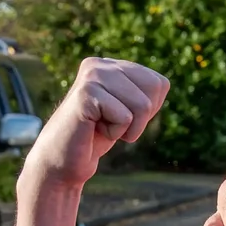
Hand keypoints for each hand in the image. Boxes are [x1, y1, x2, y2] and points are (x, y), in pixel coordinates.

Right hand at [26, 58, 168, 189]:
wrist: (62, 161)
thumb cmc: (96, 137)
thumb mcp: (127, 110)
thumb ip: (144, 93)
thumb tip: (163, 83)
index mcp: (112, 65)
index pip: (160, 83)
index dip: (148, 110)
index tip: (120, 117)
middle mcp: (101, 64)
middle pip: (154, 89)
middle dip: (141, 119)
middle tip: (111, 124)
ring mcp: (91, 76)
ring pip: (142, 105)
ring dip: (127, 128)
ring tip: (100, 126)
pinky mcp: (85, 94)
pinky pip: (125, 117)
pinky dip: (114, 133)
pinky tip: (92, 129)